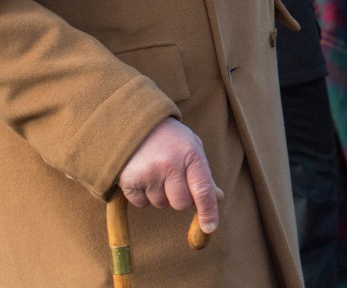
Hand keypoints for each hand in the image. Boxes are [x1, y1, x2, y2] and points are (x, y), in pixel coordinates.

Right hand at [118, 118, 222, 234]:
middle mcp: (170, 164)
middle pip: (181, 203)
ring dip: (159, 194)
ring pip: (161, 204)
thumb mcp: (190, 146)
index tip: (209, 227)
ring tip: (153, 169)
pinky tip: (141, 173)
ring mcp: (149, 172)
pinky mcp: (130, 180)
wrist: (132, 119)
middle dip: (178, 196)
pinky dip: (141, 194)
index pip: (203, 190)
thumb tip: (217, 198)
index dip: (208, 212)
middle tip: (171, 177)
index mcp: (190, 154)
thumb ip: (203, 173)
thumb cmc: (168, 136)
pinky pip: (141, 204)